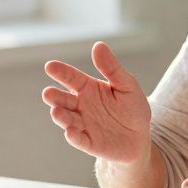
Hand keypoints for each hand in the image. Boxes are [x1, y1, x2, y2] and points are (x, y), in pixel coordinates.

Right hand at [41, 42, 151, 163]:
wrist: (140, 138)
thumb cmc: (132, 108)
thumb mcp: (127, 85)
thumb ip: (112, 68)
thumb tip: (98, 45)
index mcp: (89, 88)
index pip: (72, 78)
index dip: (61, 72)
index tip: (50, 66)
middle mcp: (81, 106)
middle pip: (64, 100)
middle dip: (54, 97)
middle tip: (47, 93)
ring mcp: (84, 125)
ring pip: (68, 119)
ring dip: (61, 116)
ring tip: (56, 110)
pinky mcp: (90, 143)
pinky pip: (80, 140)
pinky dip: (74, 137)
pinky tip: (70, 132)